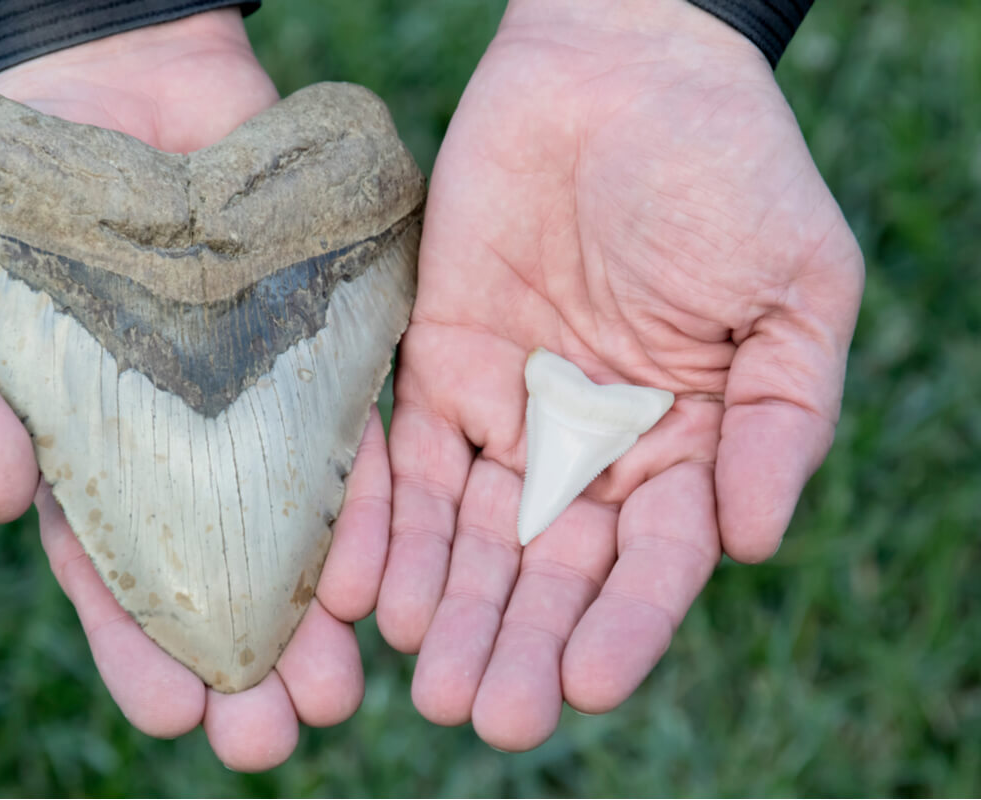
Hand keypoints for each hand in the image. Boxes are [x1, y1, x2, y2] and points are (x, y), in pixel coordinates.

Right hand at [0, 10, 390, 769]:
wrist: (111, 96)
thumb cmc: (16, 212)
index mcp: (94, 463)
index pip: (118, 577)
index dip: (140, 649)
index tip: (172, 717)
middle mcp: (186, 452)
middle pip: (219, 574)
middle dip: (245, 660)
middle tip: (275, 734)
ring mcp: (256, 406)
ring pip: (292, 525)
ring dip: (316, 610)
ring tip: (342, 688)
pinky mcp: (319, 351)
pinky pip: (349, 435)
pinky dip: (364, 503)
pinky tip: (378, 573)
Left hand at [377, 0, 863, 750]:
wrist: (616, 68)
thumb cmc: (726, 167)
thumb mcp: (795, 287)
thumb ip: (783, 418)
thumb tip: (755, 544)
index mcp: (685, 442)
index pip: (653, 560)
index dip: (623, 624)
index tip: (586, 682)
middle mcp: (589, 443)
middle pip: (550, 567)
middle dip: (520, 641)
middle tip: (488, 715)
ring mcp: (507, 408)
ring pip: (469, 532)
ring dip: (447, 606)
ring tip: (425, 680)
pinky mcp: (433, 366)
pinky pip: (400, 460)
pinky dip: (381, 525)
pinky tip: (363, 591)